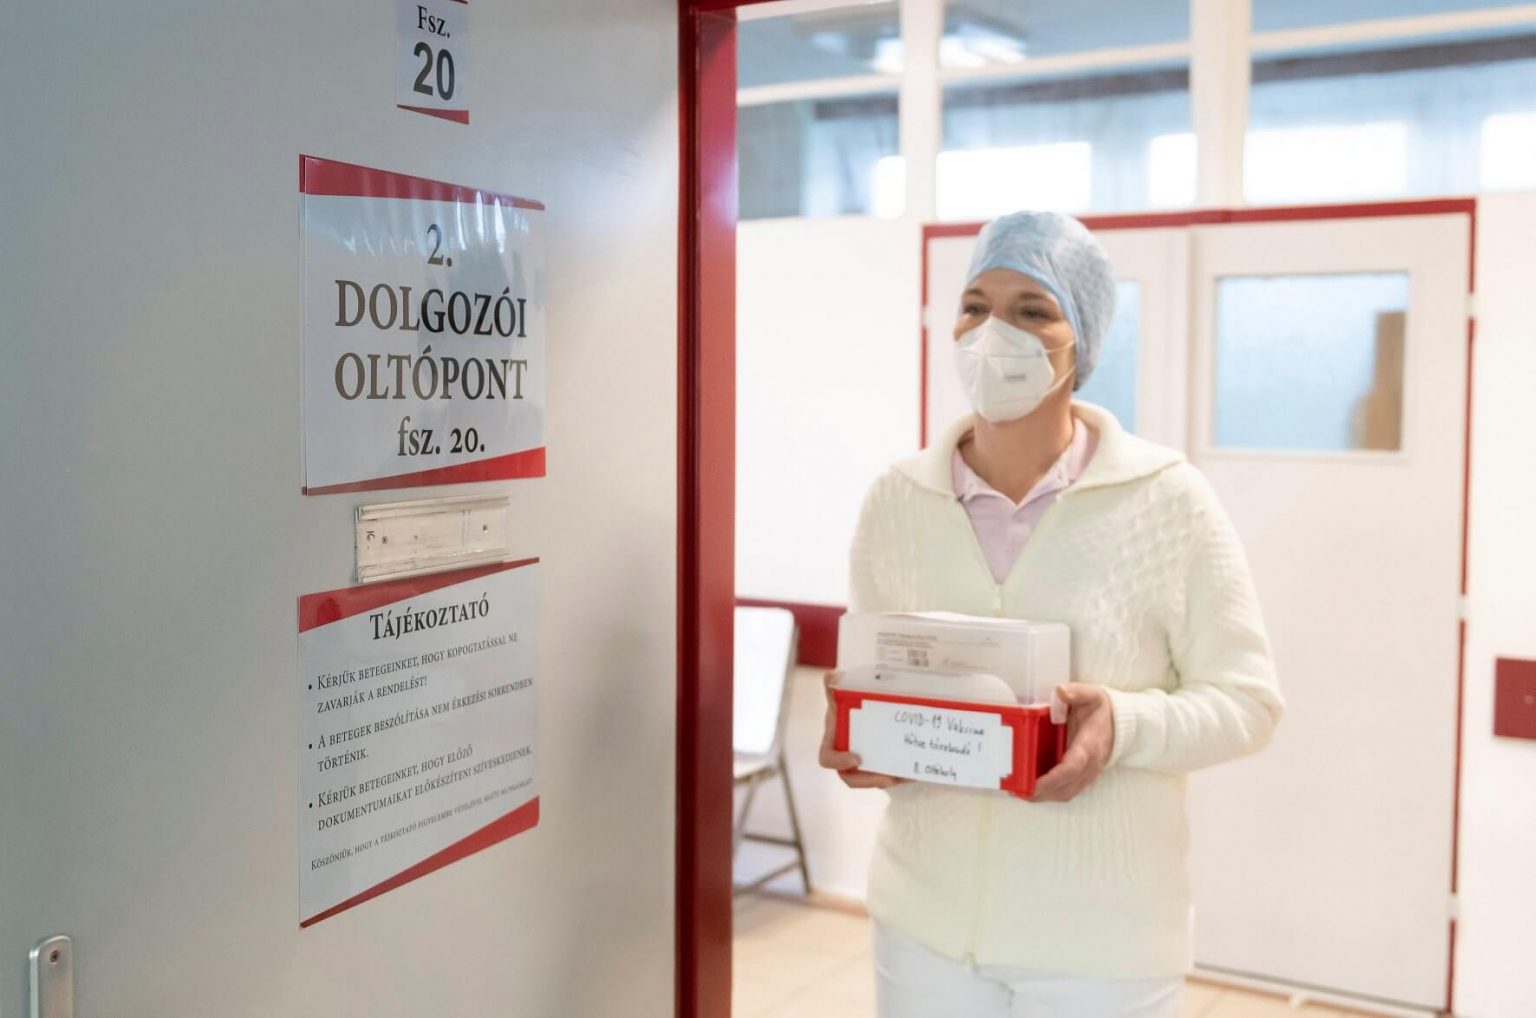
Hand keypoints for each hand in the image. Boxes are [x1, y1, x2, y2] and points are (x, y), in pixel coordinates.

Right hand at [818, 671, 906, 789]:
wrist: (870, 697)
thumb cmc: (850, 697)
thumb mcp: (844, 691)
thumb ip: (836, 685)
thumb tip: (830, 677)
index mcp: (834, 738)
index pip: (828, 758)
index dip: (838, 762)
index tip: (855, 759)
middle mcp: (847, 751)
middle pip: (851, 776)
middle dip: (868, 780)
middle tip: (888, 778)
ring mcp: (865, 758)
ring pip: (874, 777)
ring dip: (890, 778)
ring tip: (906, 774)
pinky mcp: (883, 761)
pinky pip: (891, 772)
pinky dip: (903, 773)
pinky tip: (917, 770)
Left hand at [1030, 683, 1114, 802]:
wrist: (1120, 723)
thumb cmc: (1102, 710)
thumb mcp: (1092, 695)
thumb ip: (1077, 692)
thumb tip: (1061, 691)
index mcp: (1090, 745)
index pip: (1072, 767)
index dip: (1053, 778)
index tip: (1034, 784)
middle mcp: (1090, 765)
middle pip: (1066, 787)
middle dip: (1041, 793)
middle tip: (1016, 791)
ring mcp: (1088, 774)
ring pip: (1066, 793)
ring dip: (1043, 797)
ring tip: (1019, 792)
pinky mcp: (1083, 777)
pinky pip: (1066, 791)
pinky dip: (1049, 794)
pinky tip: (1031, 789)